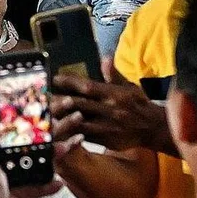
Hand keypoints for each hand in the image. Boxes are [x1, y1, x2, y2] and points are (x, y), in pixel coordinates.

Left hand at [0, 123, 62, 197]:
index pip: (2, 140)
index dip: (15, 132)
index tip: (30, 125)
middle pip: (20, 153)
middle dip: (36, 147)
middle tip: (50, 140)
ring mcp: (10, 182)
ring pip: (31, 168)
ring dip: (46, 163)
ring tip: (58, 156)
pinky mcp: (20, 195)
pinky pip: (37, 187)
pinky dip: (48, 185)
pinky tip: (57, 181)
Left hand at [51, 72, 168, 152]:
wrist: (153, 129)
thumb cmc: (138, 104)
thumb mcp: (129, 86)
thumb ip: (114, 74)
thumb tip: (105, 57)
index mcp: (114, 94)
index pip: (87, 86)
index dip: (69, 82)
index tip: (54, 78)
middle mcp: (109, 110)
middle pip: (78, 104)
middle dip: (59, 99)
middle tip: (43, 95)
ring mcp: (106, 127)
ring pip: (78, 121)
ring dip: (61, 117)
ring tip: (46, 111)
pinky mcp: (104, 140)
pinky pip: (83, 136)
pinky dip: (70, 131)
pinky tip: (57, 127)